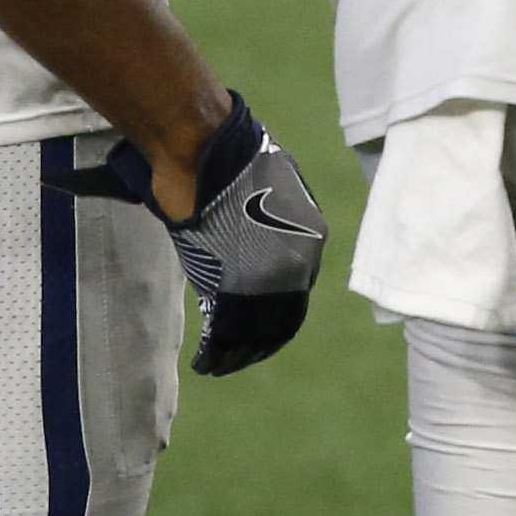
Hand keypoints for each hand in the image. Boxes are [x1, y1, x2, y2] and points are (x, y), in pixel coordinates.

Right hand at [55, 91, 329, 373]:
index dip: (277, 316)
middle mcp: (296, 263)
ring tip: (221, 365)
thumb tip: (266, 239)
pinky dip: (217, 355)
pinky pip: (227, 334)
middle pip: (282, 319)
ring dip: (238, 355)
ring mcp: (263, 277)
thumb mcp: (272, 192)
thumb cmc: (232, 161)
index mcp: (311, 237)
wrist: (204, 150)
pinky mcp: (228, 285)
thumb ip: (275, 224)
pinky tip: (206, 364)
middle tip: (242, 355)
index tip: (260, 328)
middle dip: (261, 341)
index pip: (299, 292)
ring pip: (255, 333)